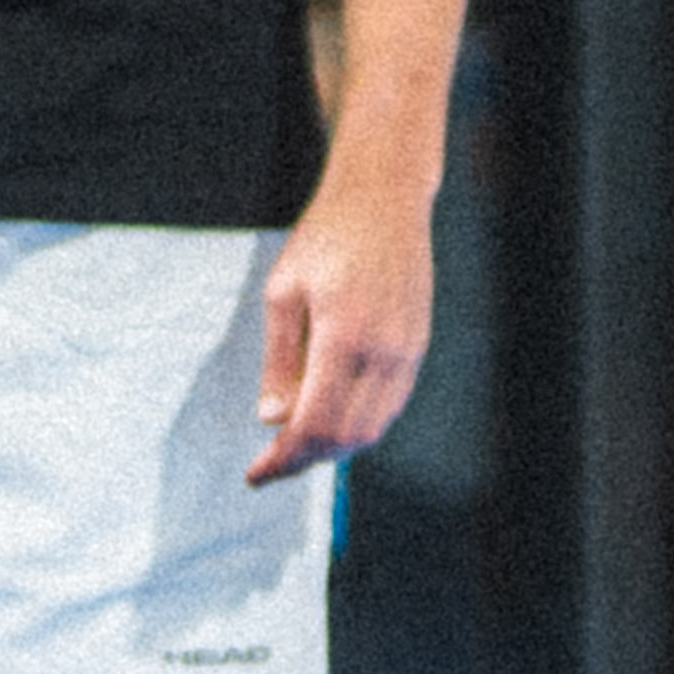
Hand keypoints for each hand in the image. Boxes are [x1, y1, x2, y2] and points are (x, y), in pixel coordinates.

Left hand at [247, 174, 434, 484]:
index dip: (284, 459)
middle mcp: (384, 351)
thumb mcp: (282, 292)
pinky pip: (390, 405)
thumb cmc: (326, 237)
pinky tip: (329, 416)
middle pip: (347, 438)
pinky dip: (359, 424)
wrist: (384, 198)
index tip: (256, 474)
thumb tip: (271, 419)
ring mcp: (408, 351)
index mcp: (344, 336)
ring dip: (334, 447)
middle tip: (270, 464)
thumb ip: (279, 359)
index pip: (315, 425)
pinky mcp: (418, 346)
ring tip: (294, 445)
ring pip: (374, 427)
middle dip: (305, 461)